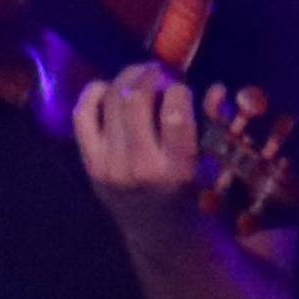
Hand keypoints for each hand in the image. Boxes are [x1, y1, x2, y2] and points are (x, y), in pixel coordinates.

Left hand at [72, 60, 214, 235]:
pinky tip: (108, 87)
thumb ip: (212, 123)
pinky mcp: (89, 163)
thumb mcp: (209, 161)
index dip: (178, 89)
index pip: (174, 115)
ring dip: (126, 78)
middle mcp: (139, 166)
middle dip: (149, 75)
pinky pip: (82, 116)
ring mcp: (109, 165)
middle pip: (135, 101)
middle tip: (159, 71)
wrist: (154, 227)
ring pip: (110, 102)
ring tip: (140, 74)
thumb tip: (216, 88)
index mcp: (177, 167)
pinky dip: (93, 93)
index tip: (180, 87)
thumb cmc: (189, 189)